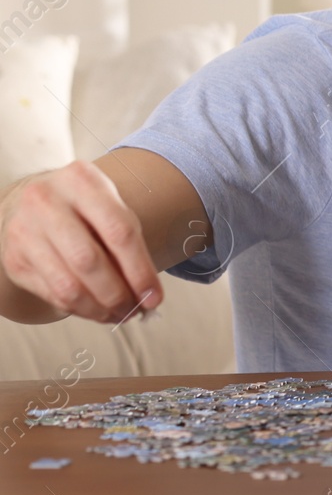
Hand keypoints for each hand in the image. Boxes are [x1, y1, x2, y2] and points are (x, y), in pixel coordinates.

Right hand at [0, 161, 162, 322]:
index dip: (139, 270)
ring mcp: (24, 230)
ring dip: (99, 308)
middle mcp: (46, 201)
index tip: (154, 296)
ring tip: (120, 314)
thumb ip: (129, 243)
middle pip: (89, 261)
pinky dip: (80, 309)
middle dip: (118, 294)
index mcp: (81, 180)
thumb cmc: (87, 207)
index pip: (118, 231)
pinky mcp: (15, 258)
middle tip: (137, 310)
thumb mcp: (111, 207)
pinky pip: (52, 294)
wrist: (38, 201)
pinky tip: (98, 311)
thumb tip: (147, 295)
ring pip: (68, 285)